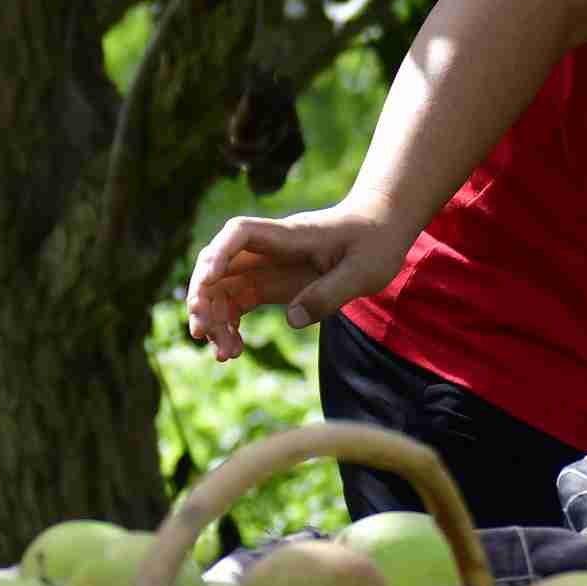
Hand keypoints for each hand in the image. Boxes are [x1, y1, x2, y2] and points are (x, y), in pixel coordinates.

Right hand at [182, 206, 413, 358]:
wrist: (381, 229)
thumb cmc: (375, 243)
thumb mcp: (363, 272)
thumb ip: (329, 294)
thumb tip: (292, 320)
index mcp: (290, 236)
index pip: (240, 233)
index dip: (218, 254)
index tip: (207, 282)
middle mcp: (270, 249)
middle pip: (219, 264)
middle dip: (205, 297)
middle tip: (204, 335)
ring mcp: (267, 266)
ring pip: (224, 288)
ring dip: (216, 319)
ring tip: (224, 356)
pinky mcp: (271, 283)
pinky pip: (238, 302)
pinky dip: (230, 325)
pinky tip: (234, 350)